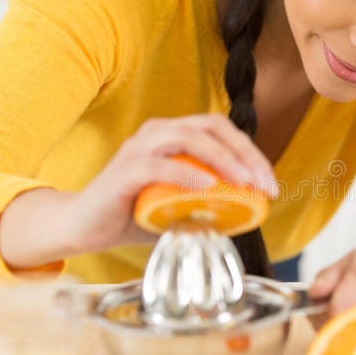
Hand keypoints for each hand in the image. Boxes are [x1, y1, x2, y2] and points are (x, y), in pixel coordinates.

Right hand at [68, 114, 277, 252]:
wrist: (85, 227)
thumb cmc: (134, 215)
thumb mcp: (181, 208)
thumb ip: (209, 205)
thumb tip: (250, 213)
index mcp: (173, 136)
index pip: (221, 130)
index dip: (251, 153)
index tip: (271, 185)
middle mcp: (157, 133)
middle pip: (211, 126)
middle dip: (244, 153)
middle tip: (263, 184)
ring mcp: (139, 148)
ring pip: (187, 137)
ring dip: (221, 158)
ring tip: (243, 182)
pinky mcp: (124, 170)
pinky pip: (159, 165)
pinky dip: (186, 174)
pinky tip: (208, 188)